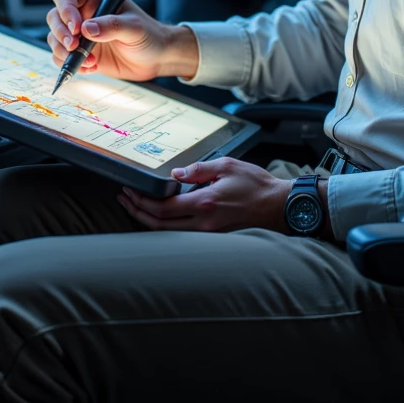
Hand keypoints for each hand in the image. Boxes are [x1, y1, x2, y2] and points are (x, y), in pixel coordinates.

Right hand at [46, 0, 198, 82]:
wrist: (156, 58)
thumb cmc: (149, 35)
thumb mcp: (134, 28)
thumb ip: (112, 26)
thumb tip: (86, 29)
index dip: (65, 9)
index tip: (76, 28)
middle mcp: (83, 13)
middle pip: (54, 17)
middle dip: (60, 33)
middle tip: (74, 46)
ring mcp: (81, 34)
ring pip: (55, 38)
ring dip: (65, 52)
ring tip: (89, 61)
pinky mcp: (82, 53)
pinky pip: (62, 57)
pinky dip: (71, 64)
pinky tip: (91, 67)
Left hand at [118, 157, 289, 231]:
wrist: (279, 206)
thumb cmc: (256, 184)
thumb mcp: (226, 166)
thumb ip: (198, 170)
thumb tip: (175, 174)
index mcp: (204, 203)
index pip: (163, 209)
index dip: (141, 202)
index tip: (129, 191)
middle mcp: (204, 223)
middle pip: (160, 226)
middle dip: (137, 213)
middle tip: (124, 200)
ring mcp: (210, 233)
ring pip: (170, 234)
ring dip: (149, 221)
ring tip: (135, 208)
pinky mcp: (216, 236)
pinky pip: (184, 235)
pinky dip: (167, 227)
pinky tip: (160, 217)